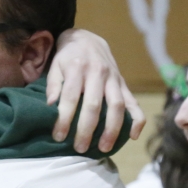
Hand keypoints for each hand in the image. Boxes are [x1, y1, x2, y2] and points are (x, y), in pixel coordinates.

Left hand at [47, 28, 145, 152]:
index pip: (71, 97)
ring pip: (117, 105)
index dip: (64, 118)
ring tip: (104, 148)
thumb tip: (50, 107)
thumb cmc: (67, 57)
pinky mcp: (124, 83)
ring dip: (112, 129)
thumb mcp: (55, 66)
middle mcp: (98, 73)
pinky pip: (134, 102)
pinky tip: (133, 136)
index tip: (58, 136)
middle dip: (87, 129)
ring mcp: (114, 79)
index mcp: (78, 68)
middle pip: (95, 104)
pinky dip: (137, 120)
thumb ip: (53, 85)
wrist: (86, 39)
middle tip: (80, 148)